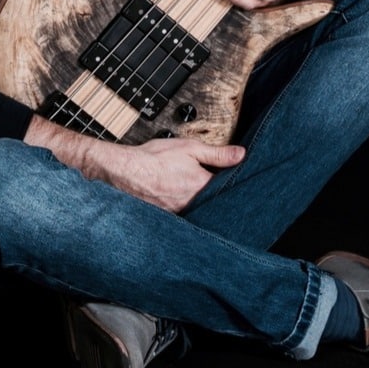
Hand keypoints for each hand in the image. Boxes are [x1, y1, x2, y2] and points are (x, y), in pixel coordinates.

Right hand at [25, 115, 243, 211]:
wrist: (122, 172)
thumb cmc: (152, 159)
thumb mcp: (189, 148)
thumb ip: (217, 153)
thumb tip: (242, 155)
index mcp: (202, 187)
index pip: (228, 190)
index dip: (236, 188)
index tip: (246, 190)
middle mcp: (193, 205)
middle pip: (215, 205)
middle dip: (221, 203)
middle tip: (231, 204)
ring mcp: (180, 215)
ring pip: (200, 213)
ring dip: (204, 210)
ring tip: (208, 207)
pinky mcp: (168, 219)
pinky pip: (184, 219)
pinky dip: (188, 215)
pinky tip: (186, 212)